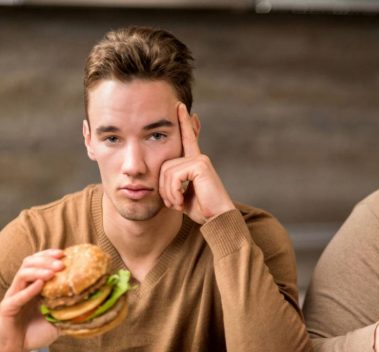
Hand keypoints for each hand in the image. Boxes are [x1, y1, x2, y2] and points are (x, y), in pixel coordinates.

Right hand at [0, 249, 63, 351]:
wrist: (18, 349)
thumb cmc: (37, 332)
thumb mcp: (59, 319)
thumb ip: (70, 309)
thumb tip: (94, 303)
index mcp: (34, 286)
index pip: (38, 262)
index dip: (49, 255)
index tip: (65, 253)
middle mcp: (22, 287)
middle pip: (29, 263)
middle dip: (46, 260)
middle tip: (61, 263)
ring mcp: (14, 296)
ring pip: (22, 275)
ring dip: (38, 271)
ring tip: (52, 272)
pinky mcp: (7, 308)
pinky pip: (17, 296)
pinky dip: (29, 290)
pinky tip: (40, 285)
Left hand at [159, 103, 234, 223]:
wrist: (218, 219)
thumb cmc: (202, 210)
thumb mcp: (183, 195)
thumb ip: (174, 184)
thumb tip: (160, 179)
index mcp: (196, 163)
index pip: (188, 139)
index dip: (184, 123)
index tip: (180, 106)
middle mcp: (199, 158)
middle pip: (165, 165)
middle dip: (163, 188)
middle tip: (171, 203)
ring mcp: (200, 160)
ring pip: (167, 171)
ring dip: (168, 193)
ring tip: (176, 204)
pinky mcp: (200, 166)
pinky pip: (174, 175)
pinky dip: (173, 192)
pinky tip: (180, 202)